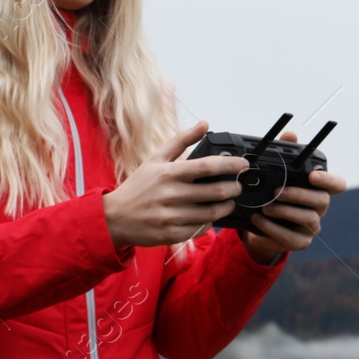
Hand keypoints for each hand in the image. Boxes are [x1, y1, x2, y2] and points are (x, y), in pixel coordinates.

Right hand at [102, 121, 249, 248]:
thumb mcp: (156, 159)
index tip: (244, 164)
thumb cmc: (138, 186)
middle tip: (238, 185)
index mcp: (169, 174)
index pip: (207, 167)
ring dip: (226, 206)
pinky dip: (209, 222)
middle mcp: (171, 195)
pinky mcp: (172, 234)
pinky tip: (210, 215)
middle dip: (234, 188)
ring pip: (211, 213)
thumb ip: (182, 141)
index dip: (230, 164)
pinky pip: (200, 228)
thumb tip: (205, 123)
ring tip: (229, 200)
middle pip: (215, 192)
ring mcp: (172, 217)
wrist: (114, 218)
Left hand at [240, 129, 347, 264]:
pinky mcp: (299, 242)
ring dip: (284, 212)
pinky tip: (259, 221)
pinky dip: (273, 229)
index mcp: (319, 189)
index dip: (329, 180)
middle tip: (277, 192)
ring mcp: (311, 227)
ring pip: (306, 219)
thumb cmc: (274, 193)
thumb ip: (285, 153)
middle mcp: (320, 208)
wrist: (260, 223)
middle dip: (298, 195)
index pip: (338, 184)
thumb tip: (290, 134)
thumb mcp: (277, 173)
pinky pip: (290, 238)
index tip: (313, 175)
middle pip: (321, 201)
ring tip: (264, 208)